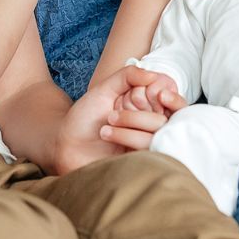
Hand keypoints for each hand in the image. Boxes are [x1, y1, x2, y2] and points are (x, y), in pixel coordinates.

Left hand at [54, 66, 186, 171]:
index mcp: (147, 105)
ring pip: (158, 133)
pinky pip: (150, 150)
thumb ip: (128, 76)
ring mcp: (148, 144)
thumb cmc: (85, 117)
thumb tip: (154, 76)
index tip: (140, 93)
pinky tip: (107, 135)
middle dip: (137, 113)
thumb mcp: (104, 89)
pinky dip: (128, 139)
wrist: (66, 146)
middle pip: (167, 116)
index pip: (172, 97)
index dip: (163, 94)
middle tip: (113, 112)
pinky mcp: (143, 162)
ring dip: (129, 125)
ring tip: (104, 128)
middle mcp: (152, 124)